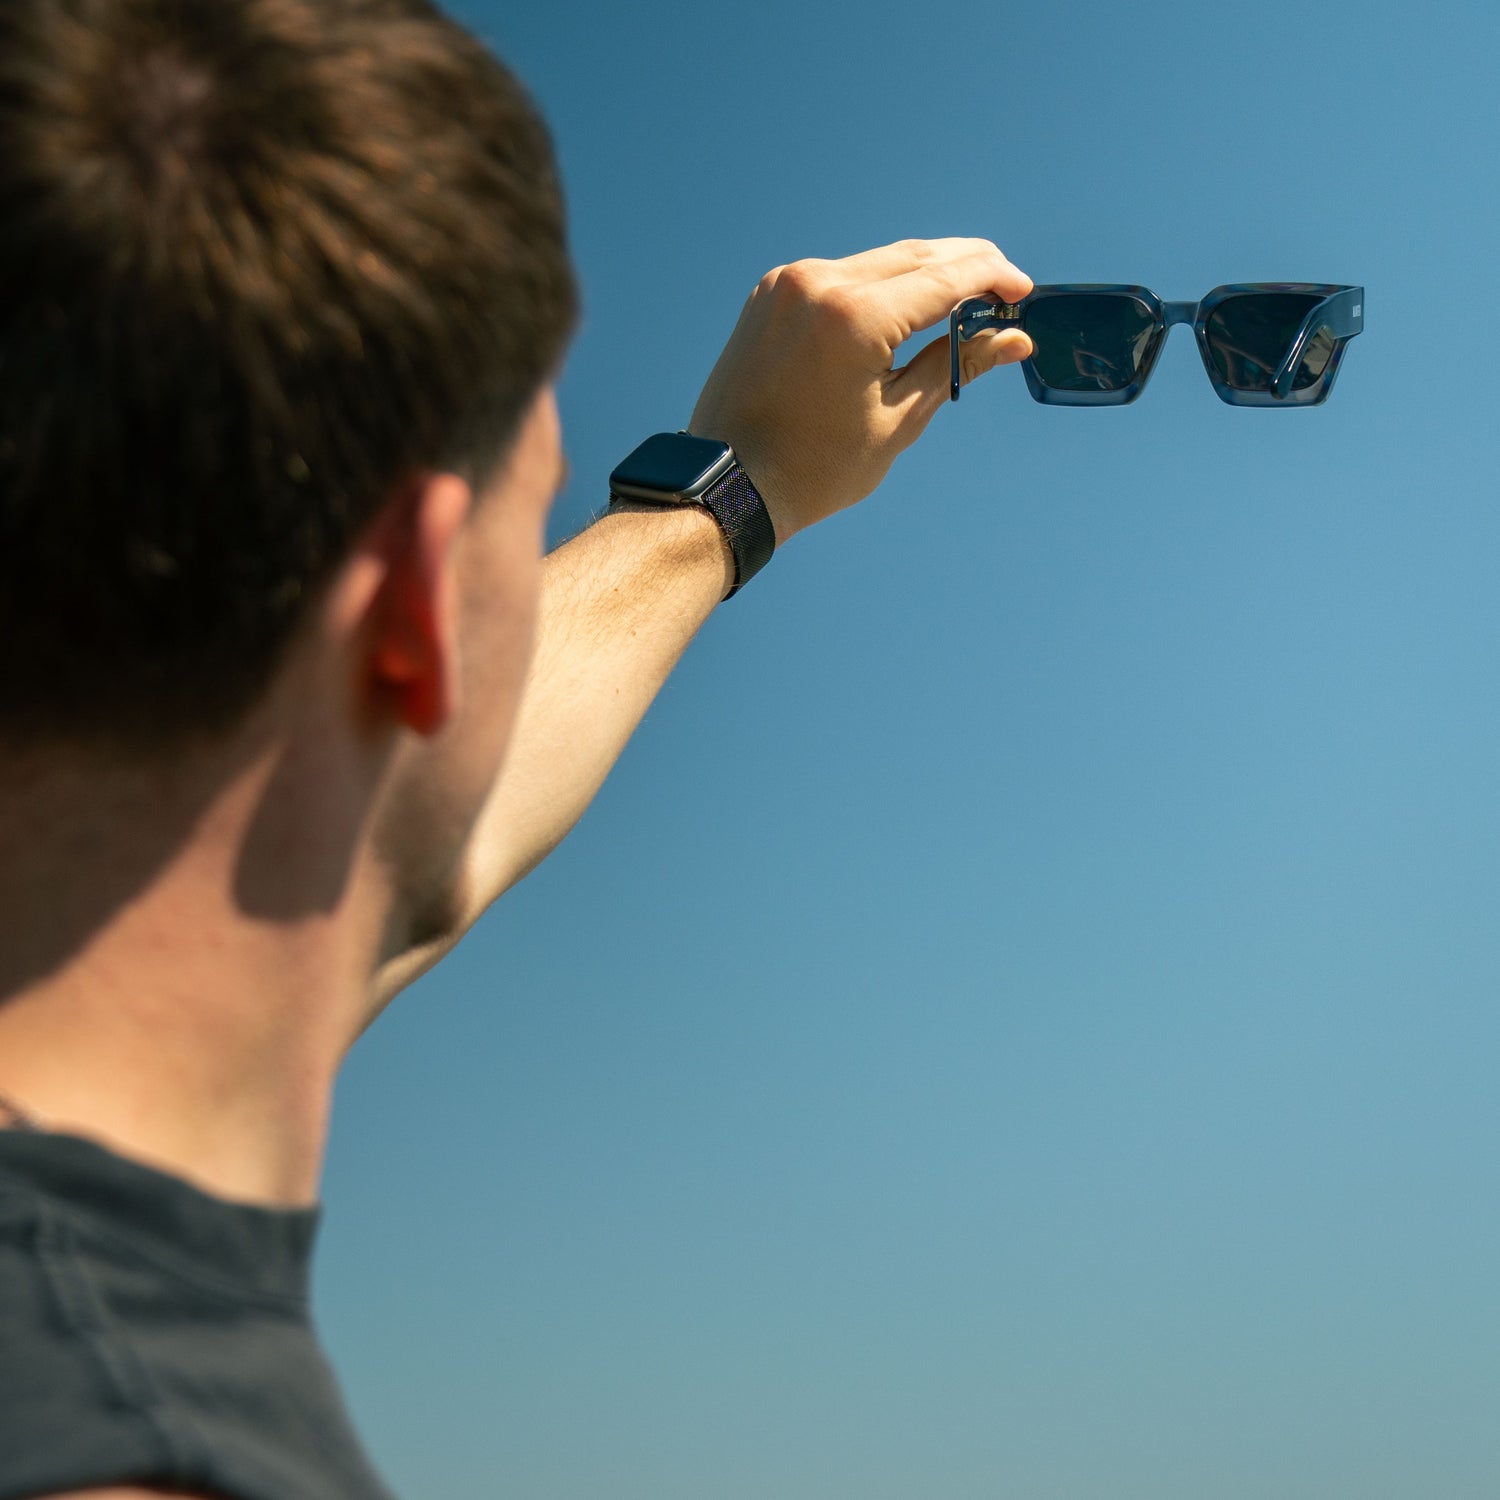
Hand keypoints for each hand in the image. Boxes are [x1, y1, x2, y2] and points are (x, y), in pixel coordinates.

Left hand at [688, 237, 1032, 544]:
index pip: (944, 277)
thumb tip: (1013, 338)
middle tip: (1004, 289)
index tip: (1023, 290)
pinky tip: (905, 307)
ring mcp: (788, 283)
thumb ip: (956, 366)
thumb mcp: (897, 421)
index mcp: (854, 316)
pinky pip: (841, 274)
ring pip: (878, 260)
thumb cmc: (813, 469)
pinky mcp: (771, 293)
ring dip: (924, 274)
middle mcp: (818, 283)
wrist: (727, 484)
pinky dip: (879, 284)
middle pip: (914, 255)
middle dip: (966, 267)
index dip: (992, 279)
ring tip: (961, 301)